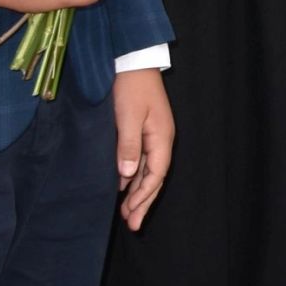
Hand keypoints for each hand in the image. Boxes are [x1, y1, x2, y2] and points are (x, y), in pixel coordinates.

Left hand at [112, 69, 173, 229]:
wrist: (133, 60)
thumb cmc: (131, 87)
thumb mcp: (128, 116)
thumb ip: (128, 145)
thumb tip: (127, 175)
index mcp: (161, 137)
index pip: (156, 174)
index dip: (144, 196)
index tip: (131, 214)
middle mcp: (161, 139)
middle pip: (155, 177)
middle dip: (144, 202)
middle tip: (133, 225)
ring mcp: (154, 135)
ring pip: (148, 171)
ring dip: (138, 192)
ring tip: (128, 213)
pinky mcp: (144, 130)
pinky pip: (141, 161)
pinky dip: (134, 177)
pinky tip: (124, 186)